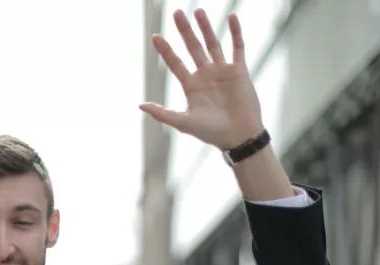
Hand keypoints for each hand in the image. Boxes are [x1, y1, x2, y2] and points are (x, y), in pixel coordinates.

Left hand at [140, 10, 263, 150]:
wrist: (238, 136)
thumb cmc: (211, 133)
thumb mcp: (184, 123)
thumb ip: (162, 114)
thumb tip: (140, 105)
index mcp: (191, 86)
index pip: (175, 63)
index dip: (165, 50)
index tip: (155, 36)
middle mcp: (205, 75)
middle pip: (192, 48)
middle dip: (185, 31)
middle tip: (177, 13)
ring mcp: (222, 71)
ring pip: (212, 44)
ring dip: (206, 27)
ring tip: (198, 11)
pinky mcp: (239, 71)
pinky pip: (237, 47)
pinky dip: (235, 32)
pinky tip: (231, 17)